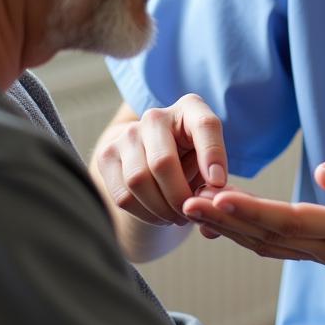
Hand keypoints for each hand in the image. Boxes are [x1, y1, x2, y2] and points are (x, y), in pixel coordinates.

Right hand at [94, 95, 228, 227]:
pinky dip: (143, 213)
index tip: (218, 183)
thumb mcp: (209, 158)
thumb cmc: (192, 158)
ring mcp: (127, 134)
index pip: (204, 125)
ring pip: (138, 181)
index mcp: (190, 108)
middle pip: (163, 162)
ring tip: (176, 217)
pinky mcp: (106, 155)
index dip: (213, 155)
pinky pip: (122, 195)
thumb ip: (216, 173)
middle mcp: (155, 116)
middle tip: (191, 213)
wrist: (152, 155)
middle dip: (179, 197)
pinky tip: (158, 215)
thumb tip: (214, 189)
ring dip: (160, 209)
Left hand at [182, 145, 324, 264]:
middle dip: (227, 220)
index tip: (221, 195)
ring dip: (227, 228)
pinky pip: (270, 244)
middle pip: (271, 236)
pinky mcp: (312, 251)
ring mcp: (322, 254)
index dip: (256, 210)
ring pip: (266, 244)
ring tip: (191, 207)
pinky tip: (215, 216)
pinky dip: (240, 231)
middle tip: (188, 202)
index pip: (297, 220)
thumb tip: (322, 173)